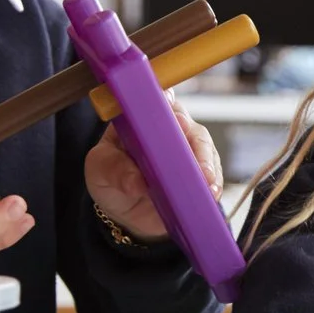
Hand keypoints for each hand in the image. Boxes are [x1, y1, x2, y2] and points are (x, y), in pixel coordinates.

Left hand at [86, 98, 221, 239]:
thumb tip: (137, 183)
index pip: (160, 104)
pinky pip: (212, 175)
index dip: (170, 107)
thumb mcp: (100, 169)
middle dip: (195, 145)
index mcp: (144, 117)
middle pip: (190, 128)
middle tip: (195, 160)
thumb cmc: (109, 176)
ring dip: (208, 166)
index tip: (175, 119)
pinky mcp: (200, 174)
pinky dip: (213, 184)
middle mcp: (172, 129)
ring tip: (207, 181)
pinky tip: (211, 192)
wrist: (123, 208)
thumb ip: (115, 170)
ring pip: (206, 151)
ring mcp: (189, 151)